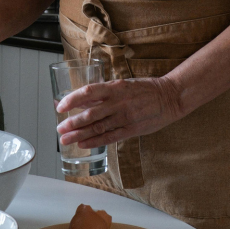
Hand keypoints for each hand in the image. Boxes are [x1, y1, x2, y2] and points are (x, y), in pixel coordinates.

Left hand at [55, 77, 184, 149]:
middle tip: (59, 129)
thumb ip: (103, 93)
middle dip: (72, 123)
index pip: (88, 92)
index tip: (60, 107)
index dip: (72, 100)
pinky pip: (110, 137)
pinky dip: (95, 141)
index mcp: (115, 87)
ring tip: (66, 139)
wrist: (170, 97)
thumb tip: (82, 99)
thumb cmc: (144, 89)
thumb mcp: (122, 84)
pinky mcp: (131, 129)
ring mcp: (125, 117)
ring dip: (80, 134)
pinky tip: (84, 144)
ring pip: (98, 127)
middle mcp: (118, 102)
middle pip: (90, 114)